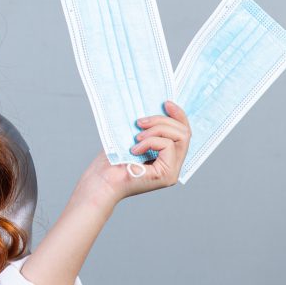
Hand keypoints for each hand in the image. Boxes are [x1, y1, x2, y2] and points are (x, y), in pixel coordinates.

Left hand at [76, 100, 191, 206]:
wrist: (101, 181)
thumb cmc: (111, 162)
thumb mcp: (132, 138)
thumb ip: (148, 129)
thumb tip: (158, 107)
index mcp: (167, 157)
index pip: (183, 133)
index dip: (178, 115)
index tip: (166, 103)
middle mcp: (173, 166)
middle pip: (184, 132)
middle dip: (162, 120)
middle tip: (139, 122)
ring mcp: (172, 172)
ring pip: (180, 136)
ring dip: (156, 129)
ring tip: (136, 137)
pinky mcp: (167, 175)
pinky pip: (167, 145)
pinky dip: (150, 141)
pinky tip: (134, 149)